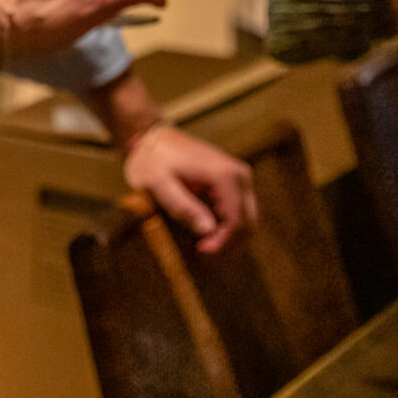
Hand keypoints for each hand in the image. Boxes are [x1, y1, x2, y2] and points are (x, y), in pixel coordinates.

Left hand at [123, 124, 257, 252]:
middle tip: (203, 260)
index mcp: (225, 176)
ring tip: (202, 252)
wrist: (151, 137)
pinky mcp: (231, 183)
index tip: (202, 256)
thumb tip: (208, 231)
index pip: (237, 220)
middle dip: (228, 245)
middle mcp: (239, 176)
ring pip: (245, 220)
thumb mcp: (158, 184)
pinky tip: (204, 237)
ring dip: (227, 238)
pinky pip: (235, 212)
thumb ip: (182, 207)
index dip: (223, 243)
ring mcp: (238, 179)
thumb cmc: (151, 159)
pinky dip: (224, 227)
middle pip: (247, 223)